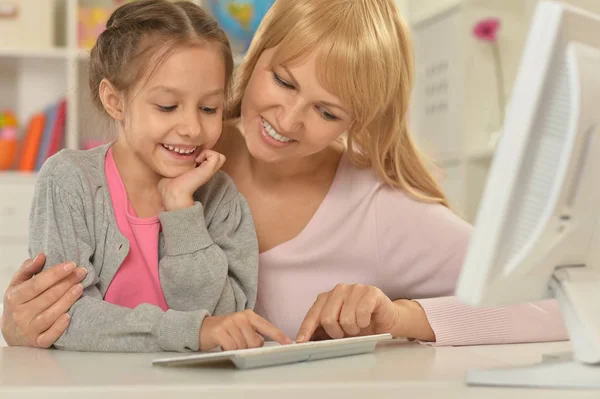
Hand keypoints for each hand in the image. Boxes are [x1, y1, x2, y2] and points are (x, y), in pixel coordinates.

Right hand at [1, 254, 86, 347]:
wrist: (12, 333)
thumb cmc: (19, 304)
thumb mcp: (17, 285)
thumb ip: (28, 269)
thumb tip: (41, 256)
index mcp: (15, 297)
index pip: (37, 284)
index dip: (55, 273)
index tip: (71, 264)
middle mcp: (20, 314)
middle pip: (47, 297)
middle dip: (66, 283)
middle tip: (82, 272)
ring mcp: (29, 329)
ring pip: (50, 315)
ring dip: (67, 300)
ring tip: (80, 287)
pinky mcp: (38, 342)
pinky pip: (49, 336)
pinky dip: (59, 327)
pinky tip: (70, 315)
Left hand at [158, 149, 225, 210]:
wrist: (173, 191)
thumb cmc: (170, 182)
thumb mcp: (176, 170)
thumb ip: (180, 164)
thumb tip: (176, 154)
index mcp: (201, 172)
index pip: (211, 158)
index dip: (202, 154)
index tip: (190, 160)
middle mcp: (208, 172)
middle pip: (219, 158)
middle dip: (207, 153)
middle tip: (195, 159)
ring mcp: (210, 171)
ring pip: (220, 156)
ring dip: (207, 153)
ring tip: (196, 160)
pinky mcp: (210, 169)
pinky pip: (216, 155)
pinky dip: (207, 154)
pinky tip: (197, 161)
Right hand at [199, 309, 291, 350]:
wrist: (202, 328)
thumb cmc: (225, 330)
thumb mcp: (242, 328)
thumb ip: (254, 334)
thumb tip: (263, 344)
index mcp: (249, 315)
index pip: (267, 327)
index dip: (278, 336)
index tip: (288, 343)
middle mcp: (241, 317)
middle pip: (255, 342)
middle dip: (248, 348)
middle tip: (238, 342)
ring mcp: (230, 322)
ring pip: (243, 346)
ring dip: (237, 349)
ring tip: (230, 342)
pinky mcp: (220, 331)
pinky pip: (231, 347)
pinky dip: (228, 350)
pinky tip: (224, 344)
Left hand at [295, 284, 435, 342]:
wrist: (386, 320)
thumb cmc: (360, 324)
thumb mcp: (339, 329)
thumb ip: (322, 332)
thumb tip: (304, 342)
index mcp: (327, 297)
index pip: (313, 314)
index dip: (306, 329)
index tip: (301, 343)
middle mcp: (339, 290)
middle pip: (327, 318)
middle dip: (336, 333)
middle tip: (344, 334)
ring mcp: (355, 288)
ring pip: (345, 318)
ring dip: (353, 329)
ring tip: (358, 327)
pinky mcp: (371, 291)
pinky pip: (362, 313)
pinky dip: (364, 323)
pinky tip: (367, 320)